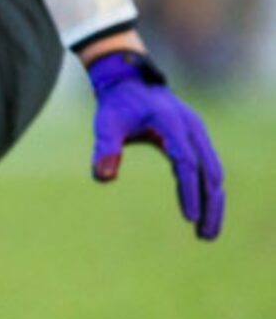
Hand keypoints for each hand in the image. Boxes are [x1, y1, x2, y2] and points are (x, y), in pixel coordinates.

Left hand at [87, 50, 224, 239]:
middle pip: (210, 172)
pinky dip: (209, 191)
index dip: (188, 190)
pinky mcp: (198, 140)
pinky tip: (202, 212)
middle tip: (205, 237)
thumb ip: (104, 148)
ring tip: (206, 234)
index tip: (188, 217)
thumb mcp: (106, 123)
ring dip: (213, 202)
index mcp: (171, 123)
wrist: (130, 81)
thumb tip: (103, 178)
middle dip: (209, 205)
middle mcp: (192, 129)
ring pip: (214, 173)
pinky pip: (209, 169)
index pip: (186, 162)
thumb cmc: (116, 105)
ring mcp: (198, 134)